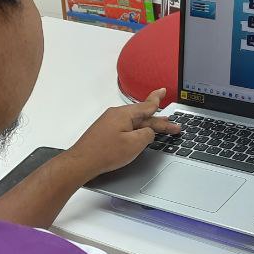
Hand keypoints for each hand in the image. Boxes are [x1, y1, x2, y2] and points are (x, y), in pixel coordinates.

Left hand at [64, 88, 179, 179]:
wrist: (82, 162)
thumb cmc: (104, 153)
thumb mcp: (134, 145)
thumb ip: (147, 135)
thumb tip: (149, 132)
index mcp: (124, 114)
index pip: (147, 105)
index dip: (158, 99)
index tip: (163, 91)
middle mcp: (116, 114)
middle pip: (142, 116)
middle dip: (158, 122)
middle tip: (171, 125)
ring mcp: (109, 122)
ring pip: (133, 123)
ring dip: (146, 127)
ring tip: (158, 130)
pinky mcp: (105, 131)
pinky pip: (125, 127)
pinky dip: (135, 131)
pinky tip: (138, 137)